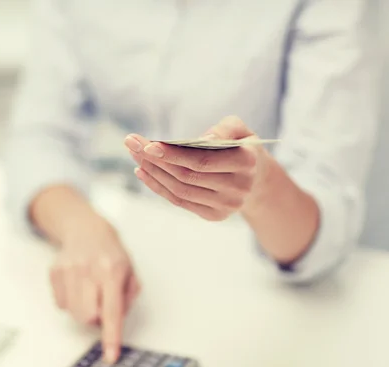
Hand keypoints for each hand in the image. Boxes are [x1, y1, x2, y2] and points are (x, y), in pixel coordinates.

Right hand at [50, 220, 140, 362]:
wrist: (86, 230)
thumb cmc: (111, 254)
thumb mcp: (130, 272)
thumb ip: (127, 298)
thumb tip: (114, 320)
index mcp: (112, 271)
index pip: (112, 310)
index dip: (111, 336)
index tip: (110, 355)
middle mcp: (88, 270)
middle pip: (88, 317)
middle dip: (97, 318)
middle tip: (102, 303)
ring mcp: (69, 270)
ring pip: (73, 314)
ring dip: (84, 311)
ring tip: (90, 293)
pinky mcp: (54, 272)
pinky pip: (61, 304)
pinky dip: (71, 302)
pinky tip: (77, 286)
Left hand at [124, 116, 269, 220]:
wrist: (256, 179)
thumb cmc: (241, 146)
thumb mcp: (239, 129)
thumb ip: (223, 128)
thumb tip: (202, 140)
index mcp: (246, 162)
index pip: (202, 161)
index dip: (173, 154)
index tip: (148, 145)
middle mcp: (238, 188)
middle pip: (187, 176)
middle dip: (155, 160)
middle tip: (132, 144)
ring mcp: (226, 205)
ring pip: (180, 190)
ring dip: (153, 173)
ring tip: (135, 156)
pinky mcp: (215, 216)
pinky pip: (180, 201)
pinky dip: (158, 187)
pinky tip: (142, 172)